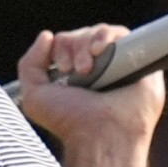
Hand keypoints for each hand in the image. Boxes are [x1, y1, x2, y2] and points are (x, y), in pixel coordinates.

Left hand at [15, 25, 165, 145]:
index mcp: (73, 74)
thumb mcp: (34, 97)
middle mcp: (96, 67)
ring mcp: (117, 62)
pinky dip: (108, 36)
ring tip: (90, 67)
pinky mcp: (138, 60)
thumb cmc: (69, 121)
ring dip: (88, 43)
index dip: (61, 49)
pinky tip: (101, 50)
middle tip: (79, 71)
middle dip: (74, 47)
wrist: (101, 134)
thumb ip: (29, 64)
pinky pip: (123, 34)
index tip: (63, 69)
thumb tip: (46, 36)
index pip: (64, 43)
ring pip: (99, 32)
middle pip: (80, 35)